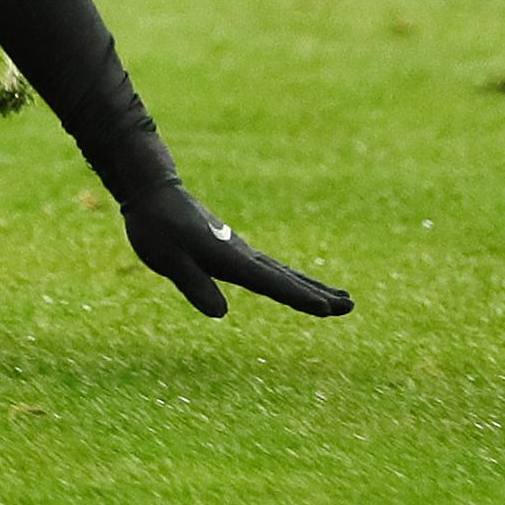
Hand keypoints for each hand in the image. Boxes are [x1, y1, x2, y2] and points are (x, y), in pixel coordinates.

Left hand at [121, 186, 350, 319]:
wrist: (154, 191)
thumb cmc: (156, 226)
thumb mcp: (167, 260)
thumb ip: (193, 284)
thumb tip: (221, 313)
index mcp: (230, 258)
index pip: (271, 283)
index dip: (299, 298)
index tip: (327, 308)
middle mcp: (242, 253)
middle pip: (287, 278)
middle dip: (319, 293)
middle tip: (350, 306)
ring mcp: (241, 249)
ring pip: (283, 272)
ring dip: (312, 286)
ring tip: (340, 299)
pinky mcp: (234, 249)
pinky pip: (270, 268)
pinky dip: (291, 278)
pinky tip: (296, 284)